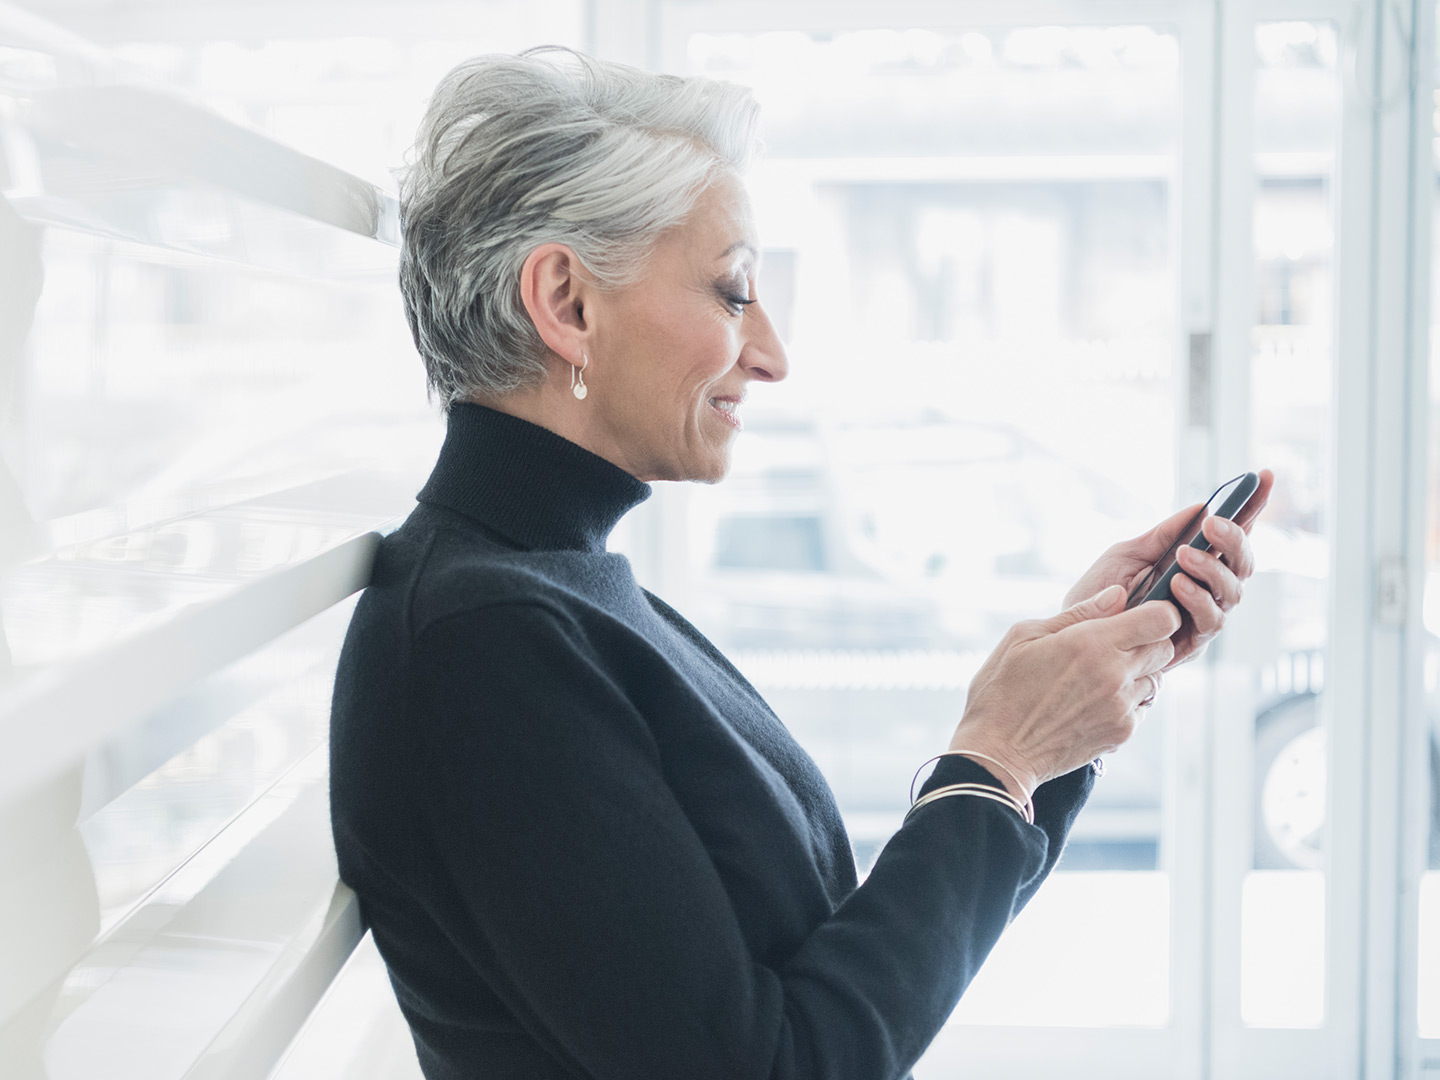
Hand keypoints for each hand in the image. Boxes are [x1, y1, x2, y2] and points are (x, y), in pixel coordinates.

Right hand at [948, 585, 1180, 796]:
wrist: (997, 752)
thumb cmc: (1001, 690)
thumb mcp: (1025, 637)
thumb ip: (1078, 613)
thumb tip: (1118, 594)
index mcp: (1092, 643)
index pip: (1161, 619)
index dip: (1158, 612)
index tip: (1140, 614)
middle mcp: (1115, 675)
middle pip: (1165, 647)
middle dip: (1147, 640)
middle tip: (1113, 644)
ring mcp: (1121, 707)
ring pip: (1156, 678)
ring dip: (1137, 672)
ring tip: (1099, 676)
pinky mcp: (1122, 733)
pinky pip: (1142, 707)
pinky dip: (1128, 700)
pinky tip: (1094, 701)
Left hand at [1063, 469, 1273, 670]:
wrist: (1075, 633)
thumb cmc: (1101, 593)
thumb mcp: (1127, 554)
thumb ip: (1163, 535)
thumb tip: (1200, 507)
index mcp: (1195, 563)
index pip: (1232, 533)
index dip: (1253, 506)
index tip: (1265, 476)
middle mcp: (1207, 589)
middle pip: (1243, 562)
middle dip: (1235, 539)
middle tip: (1213, 525)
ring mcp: (1202, 616)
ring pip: (1233, 591)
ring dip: (1212, 569)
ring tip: (1186, 556)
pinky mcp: (1191, 643)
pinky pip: (1210, 621)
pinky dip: (1198, 599)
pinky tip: (1179, 584)